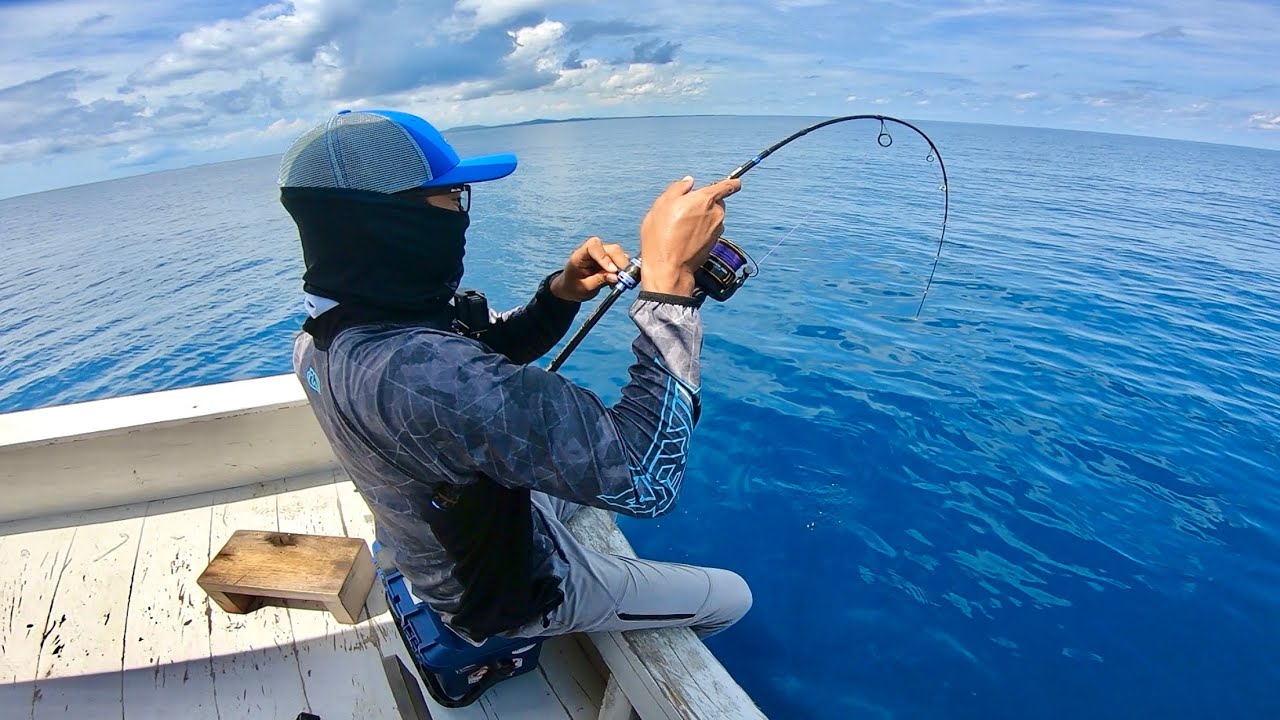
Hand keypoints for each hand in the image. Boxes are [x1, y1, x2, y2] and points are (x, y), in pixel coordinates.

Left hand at [550, 236, 632, 301]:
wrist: (571, 288)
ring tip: (620, 283)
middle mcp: (593, 252)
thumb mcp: (584, 287)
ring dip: (623, 268)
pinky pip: (621, 262)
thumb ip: (599, 280)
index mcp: (580, 255)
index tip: (612, 270)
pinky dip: (624, 272)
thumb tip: (616, 277)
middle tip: (625, 279)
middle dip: (621, 263)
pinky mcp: (609, 261)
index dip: (604, 256)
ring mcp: (602, 255)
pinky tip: (618, 282)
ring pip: (619, 254)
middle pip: (611, 249)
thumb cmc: (573, 287)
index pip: (593, 246)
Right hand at [638, 175, 740, 295]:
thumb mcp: (661, 204)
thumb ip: (677, 188)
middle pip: (717, 202)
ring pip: (713, 217)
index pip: (727, 186)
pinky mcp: (714, 243)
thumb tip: (688, 182)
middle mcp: (716, 214)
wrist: (668, 267)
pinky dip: (701, 230)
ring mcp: (717, 230)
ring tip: (681, 225)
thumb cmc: (662, 236)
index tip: (735, 182)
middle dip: (705, 202)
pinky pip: (710, 230)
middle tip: (685, 208)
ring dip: (702, 217)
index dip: (732, 183)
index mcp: (705, 199)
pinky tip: (685, 236)